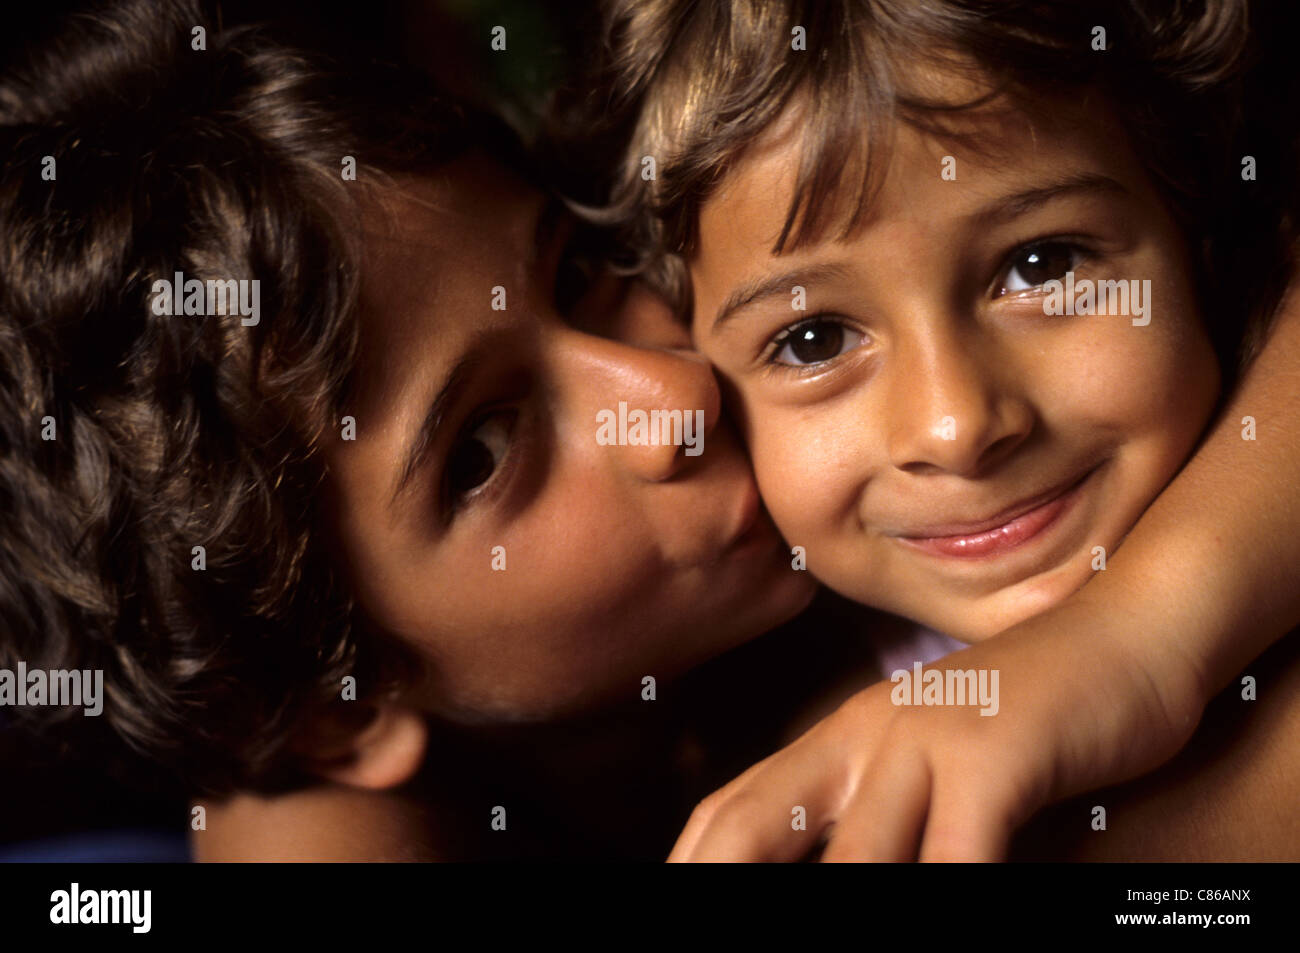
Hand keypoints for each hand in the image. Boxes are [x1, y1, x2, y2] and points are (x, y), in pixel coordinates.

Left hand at [668, 614, 1206, 861]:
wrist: (1128, 637)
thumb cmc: (1029, 719)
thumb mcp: (932, 759)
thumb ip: (876, 811)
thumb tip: (833, 857)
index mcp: (839, 741)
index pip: (730, 814)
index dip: (689, 865)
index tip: (675, 897)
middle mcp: (864, 737)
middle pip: (756, 829)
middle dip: (726, 888)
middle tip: (709, 943)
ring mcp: (925, 740)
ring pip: (855, 860)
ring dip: (846, 905)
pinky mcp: (994, 755)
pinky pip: (956, 854)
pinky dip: (950, 888)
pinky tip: (949, 908)